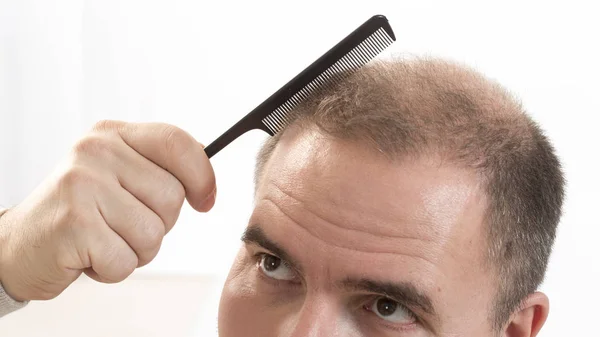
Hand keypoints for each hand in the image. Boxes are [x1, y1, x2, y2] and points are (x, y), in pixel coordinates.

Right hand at [0, 120, 215, 301]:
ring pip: (153, 233)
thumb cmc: (81, 211)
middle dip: (159, 224)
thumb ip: (158, 167)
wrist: (21, 244)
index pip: (177, 142)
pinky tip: (89, 255)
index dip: (202, 176)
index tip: (205, 201)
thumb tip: (207, 175)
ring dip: (136, 250)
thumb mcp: (118, 174)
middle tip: (123, 224)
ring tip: (105, 239)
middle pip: (172, 197)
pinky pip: (127, 260)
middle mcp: (96, 152)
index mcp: (112, 135)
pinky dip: (113, 268)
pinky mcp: (73, 224)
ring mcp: (82, 186)